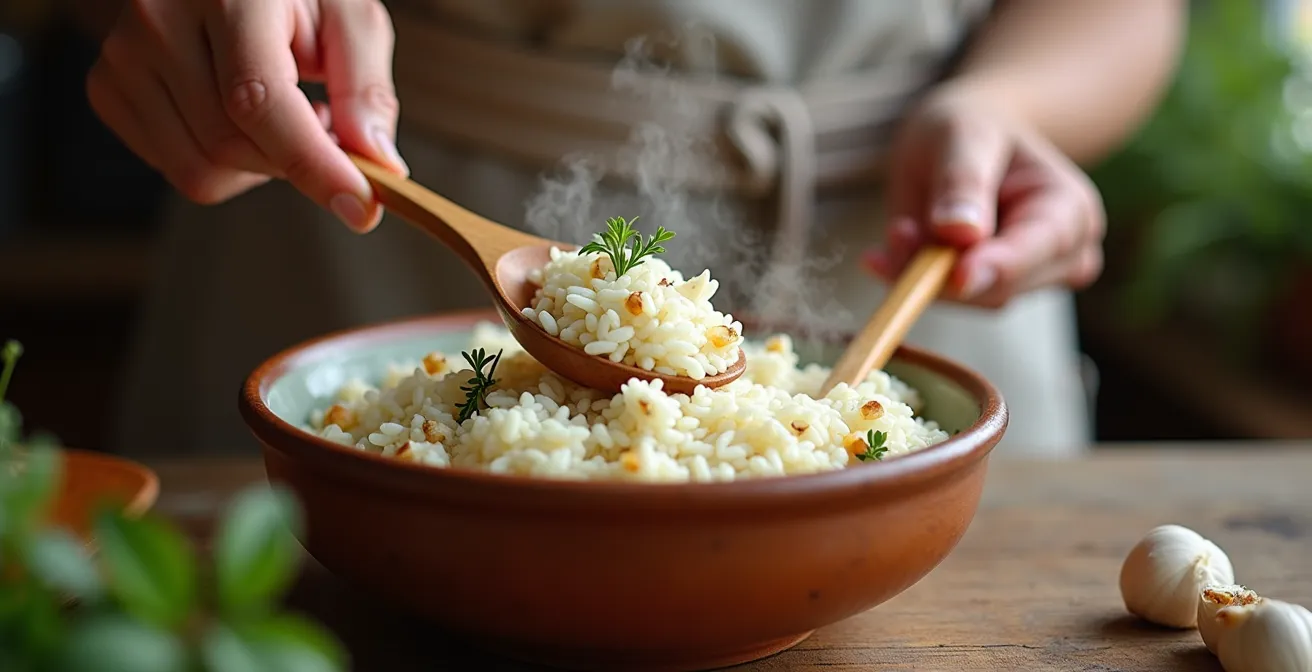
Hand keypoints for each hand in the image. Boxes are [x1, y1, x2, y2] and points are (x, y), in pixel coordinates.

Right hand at [85, 0, 406, 231]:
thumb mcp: (349, 19)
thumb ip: (366, 88)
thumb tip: (378, 163)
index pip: (258, 100)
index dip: (312, 163)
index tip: (361, 206)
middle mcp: (160, 21)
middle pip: (232, 148)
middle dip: (292, 159)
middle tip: (321, 121)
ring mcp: (124, 57)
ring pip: (200, 170)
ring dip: (258, 164)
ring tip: (279, 111)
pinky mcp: (108, 88)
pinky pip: (174, 167)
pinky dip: (221, 160)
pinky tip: (235, 114)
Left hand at [863, 82, 1105, 308]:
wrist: (963, 143)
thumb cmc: (971, 129)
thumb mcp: (962, 134)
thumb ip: (963, 181)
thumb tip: (961, 233)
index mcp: (1070, 208)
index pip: (1040, 249)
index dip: (999, 267)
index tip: (957, 274)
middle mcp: (1062, 254)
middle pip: (1001, 287)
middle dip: (943, 268)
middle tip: (898, 231)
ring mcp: (1029, 280)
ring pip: (969, 299)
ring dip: (922, 270)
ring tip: (899, 228)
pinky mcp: (990, 291)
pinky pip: (947, 300)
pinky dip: (912, 277)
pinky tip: (888, 253)